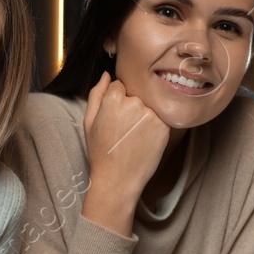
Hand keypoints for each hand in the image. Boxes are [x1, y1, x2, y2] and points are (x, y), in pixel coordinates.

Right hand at [81, 73, 170, 235]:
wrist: (118, 179)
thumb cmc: (101, 152)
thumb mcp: (89, 122)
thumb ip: (96, 93)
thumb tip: (106, 74)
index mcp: (113, 99)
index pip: (119, 85)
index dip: (116, 101)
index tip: (114, 118)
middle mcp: (134, 103)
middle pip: (135, 95)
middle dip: (130, 107)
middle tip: (123, 130)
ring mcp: (151, 115)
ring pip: (148, 106)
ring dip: (143, 116)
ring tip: (133, 137)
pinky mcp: (164, 126)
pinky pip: (159, 117)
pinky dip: (153, 126)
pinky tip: (144, 141)